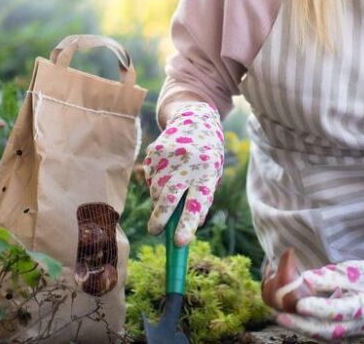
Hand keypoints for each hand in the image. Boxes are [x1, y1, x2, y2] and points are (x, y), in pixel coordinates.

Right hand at [142, 102, 224, 244]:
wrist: (195, 121)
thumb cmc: (206, 158)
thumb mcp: (212, 176)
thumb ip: (202, 200)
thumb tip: (188, 228)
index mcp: (207, 173)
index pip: (196, 203)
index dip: (187, 224)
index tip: (179, 242)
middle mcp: (187, 164)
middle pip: (169, 198)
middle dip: (160, 219)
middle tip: (155, 232)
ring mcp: (168, 157)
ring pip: (157, 191)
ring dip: (159, 201)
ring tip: (169, 194)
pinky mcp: (154, 153)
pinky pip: (150, 178)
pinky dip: (155, 184)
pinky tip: (166, 174)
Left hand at [274, 252, 363, 339]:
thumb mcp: (350, 270)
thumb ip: (327, 277)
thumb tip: (301, 279)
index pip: (340, 310)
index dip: (319, 308)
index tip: (299, 304)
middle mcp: (363, 323)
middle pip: (330, 330)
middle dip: (304, 325)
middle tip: (281, 317)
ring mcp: (356, 331)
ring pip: (326, 334)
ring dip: (303, 327)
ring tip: (282, 316)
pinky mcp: (348, 332)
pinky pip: (328, 332)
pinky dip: (311, 325)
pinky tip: (294, 317)